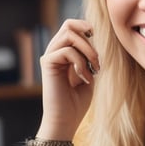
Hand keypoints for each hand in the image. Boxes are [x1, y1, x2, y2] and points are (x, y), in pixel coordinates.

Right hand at [36, 19, 99, 138]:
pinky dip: (81, 62)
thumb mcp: (89, 74)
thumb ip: (89, 56)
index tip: (97, 42)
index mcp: (63, 53)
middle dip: (88, 40)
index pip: (71, 27)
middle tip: (97, 62)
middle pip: (69, 25)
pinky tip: (84, 77)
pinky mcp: (47, 63)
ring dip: (87, 50)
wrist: (65, 121)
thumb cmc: (77, 103)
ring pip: (69, 34)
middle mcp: (54, 52)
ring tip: (93, 69)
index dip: (86, 28)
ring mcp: (49, 56)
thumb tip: (92, 37)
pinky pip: (68, 51)